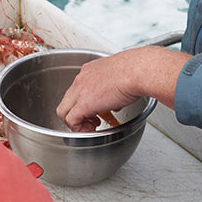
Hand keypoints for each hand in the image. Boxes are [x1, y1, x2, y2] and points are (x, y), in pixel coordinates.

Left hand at [56, 46, 189, 131]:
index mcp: (90, 70)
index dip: (83, 102)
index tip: (94, 110)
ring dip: (75, 122)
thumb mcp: (121, 78)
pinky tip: (90, 130)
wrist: (137, 71)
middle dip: (77, 113)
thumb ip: (114, 90)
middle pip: (67, 100)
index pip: (78, 88)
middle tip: (91, 121)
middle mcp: (81, 79)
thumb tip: (116, 104)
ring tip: (90, 127)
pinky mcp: (83, 104)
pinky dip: (78, 128)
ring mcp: (80, 91)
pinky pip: (71, 120)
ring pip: (64, 110)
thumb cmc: (136, 71)